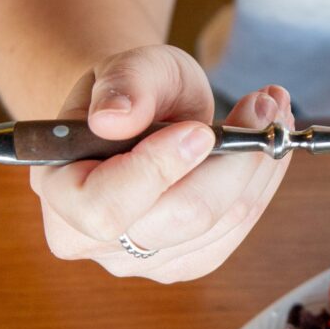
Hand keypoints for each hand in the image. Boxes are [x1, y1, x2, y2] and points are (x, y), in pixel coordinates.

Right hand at [30, 45, 293, 281]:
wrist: (137, 118)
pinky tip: (265, 149)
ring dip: (259, 166)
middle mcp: (93, 239)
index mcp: (60, 192)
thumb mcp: (128, 66)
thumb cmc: (129, 93)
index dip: (160, 170)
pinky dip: (260, 186)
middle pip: (181, 218)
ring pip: (221, 224)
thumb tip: (114, 117)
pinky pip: (237, 231)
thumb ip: (124, 83)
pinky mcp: (184, 263)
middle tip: (265, 106)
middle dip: (234, 161)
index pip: (108, 206)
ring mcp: (141, 260)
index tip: (202, 130)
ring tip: (269, 112)